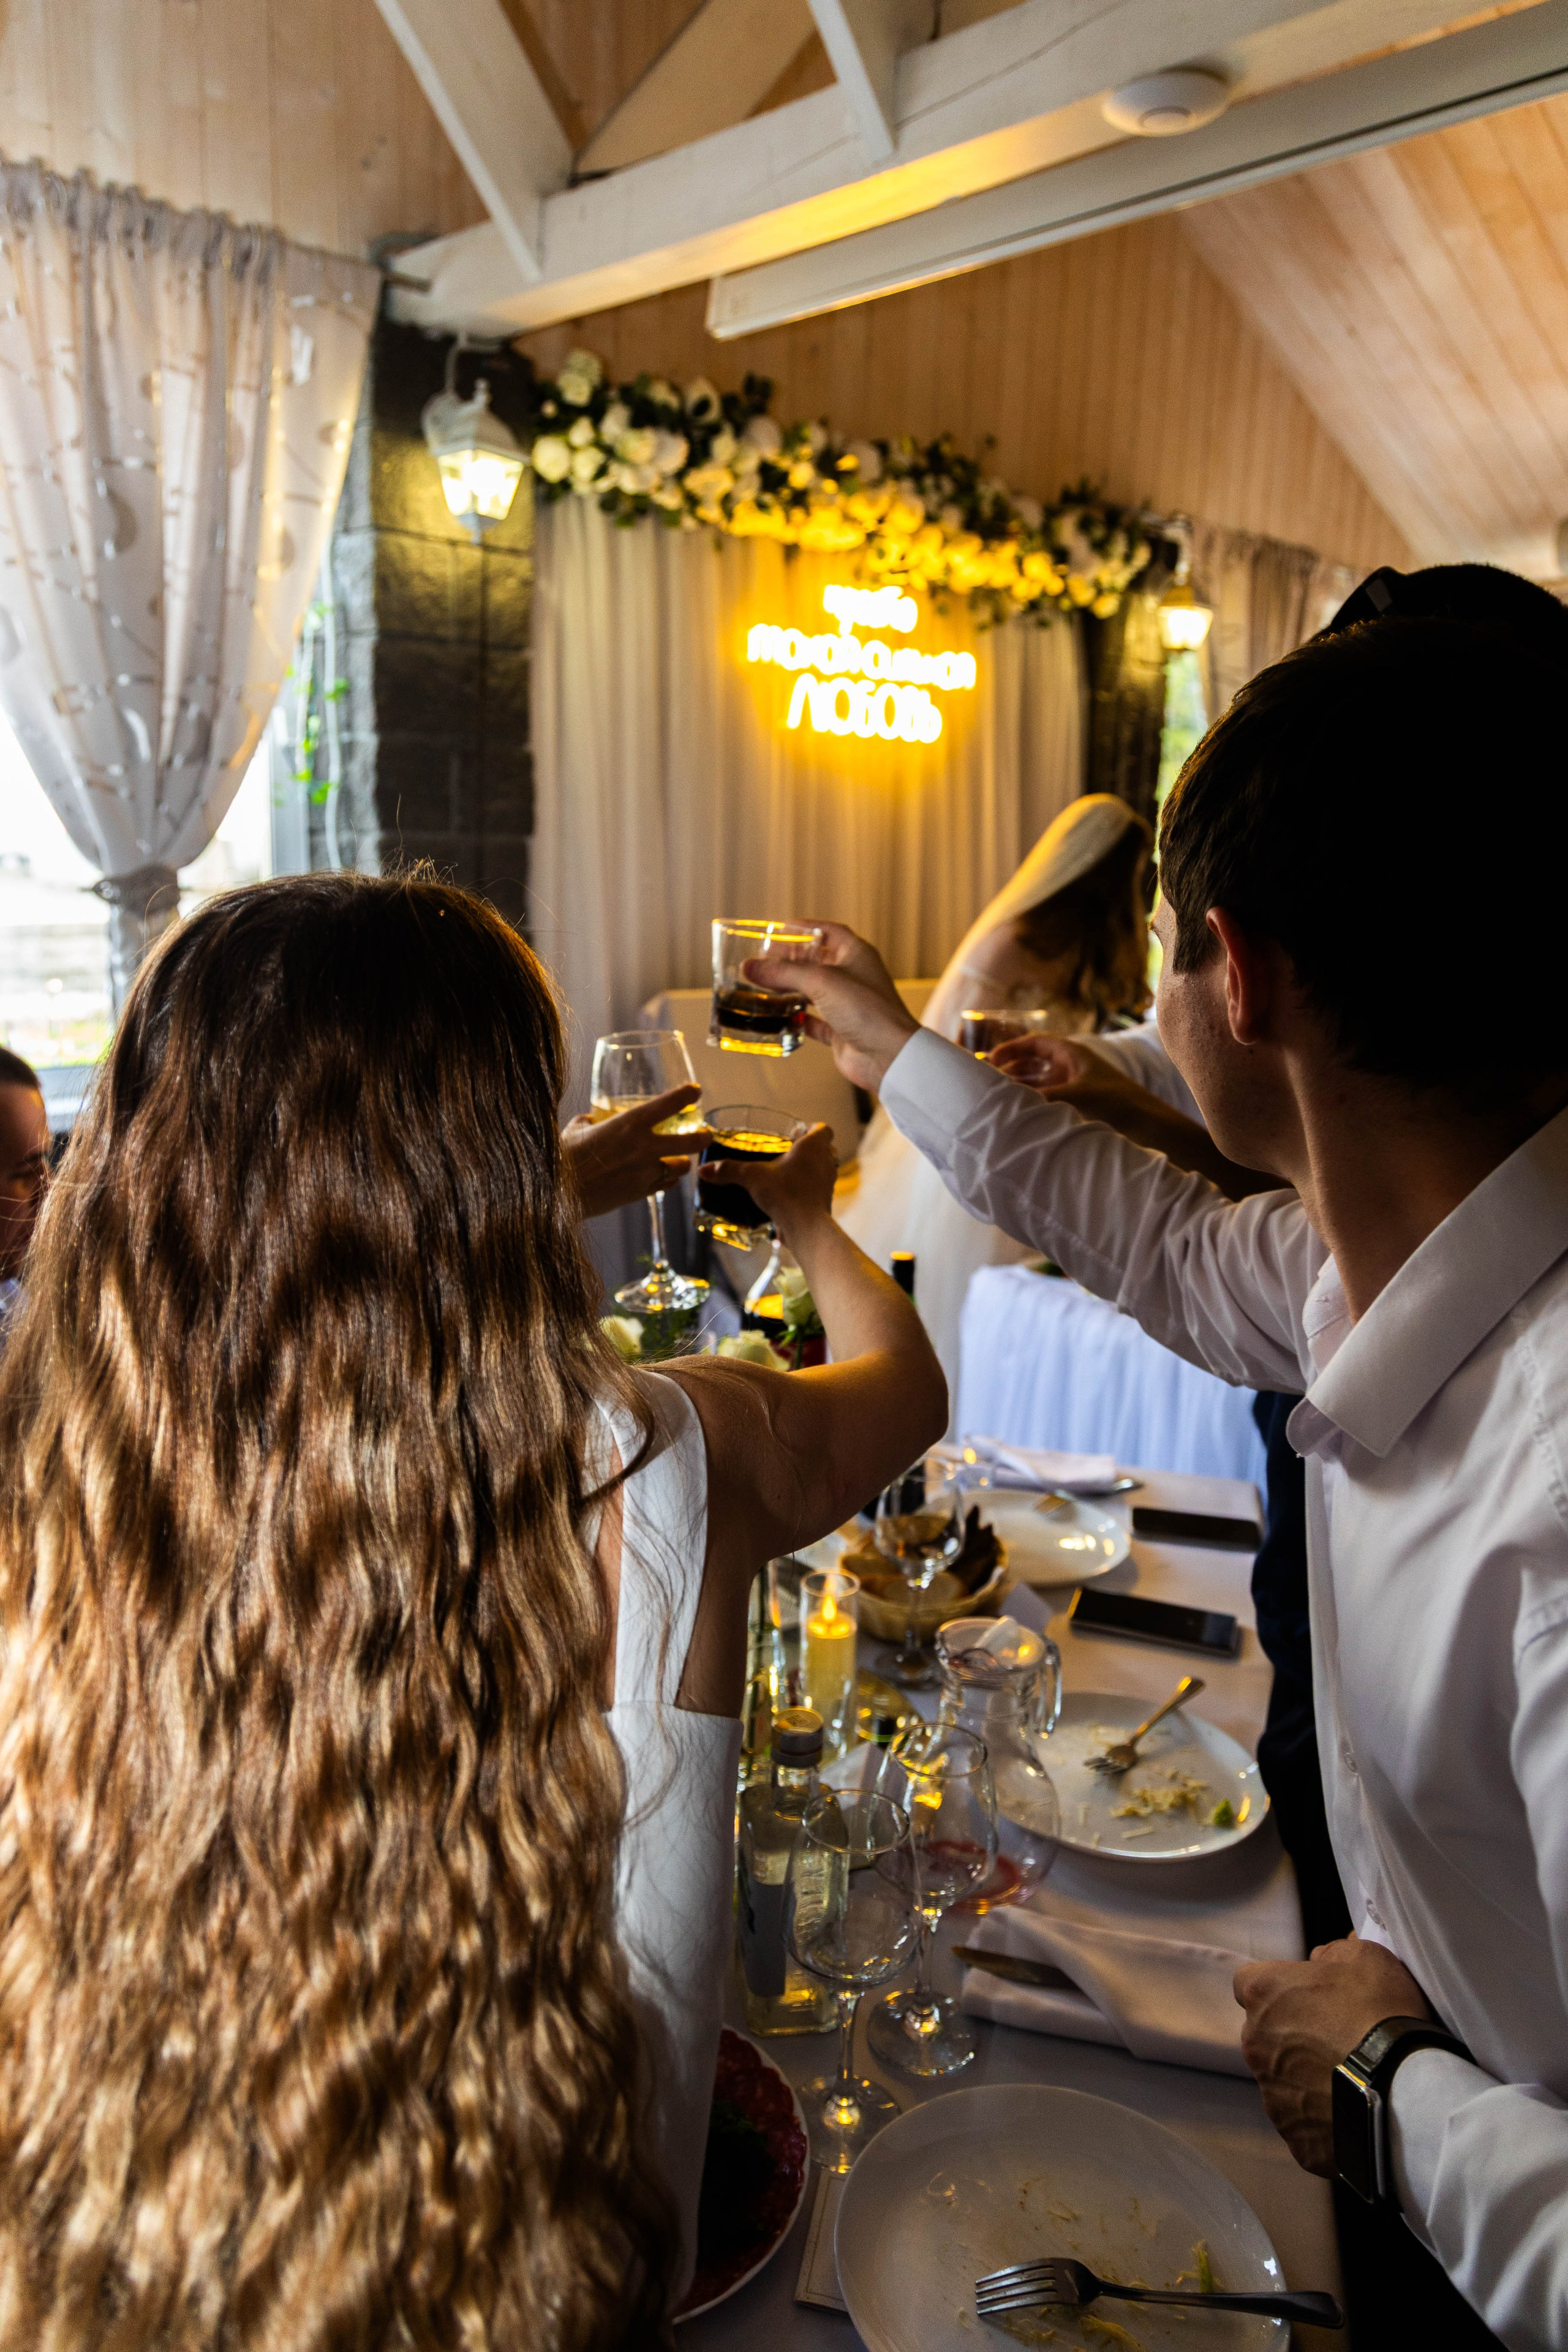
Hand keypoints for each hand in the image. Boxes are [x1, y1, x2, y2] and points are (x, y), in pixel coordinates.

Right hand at [562, 1085, 706, 1220]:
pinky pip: (664, 1186)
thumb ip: (588, 1122)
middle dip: (703, 1138)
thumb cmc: (563, 1157)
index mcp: (629, 1124)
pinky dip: (665, 1181)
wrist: (558, 1192)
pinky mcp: (640, 1193)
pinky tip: (661, 1177)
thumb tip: (590, 1119)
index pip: (668, 1104)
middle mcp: (643, 1148)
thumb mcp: (575, 1130)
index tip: (695, 1091)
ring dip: (681, 1163)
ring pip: (680, 1168)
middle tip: (706, 1134)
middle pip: (690, 1143)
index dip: (686, 1095)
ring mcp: (645, 1173)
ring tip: (677, 1160)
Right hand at [702, 1123, 837, 1250]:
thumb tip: (704, 1169)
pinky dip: (805, 1192)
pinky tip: (787, 1198)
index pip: (824, 1129)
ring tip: (786, 1176)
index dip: (812, 1129)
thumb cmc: (785, 1192)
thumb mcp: (752, 1177)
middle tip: (787, 1155)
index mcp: (814, 1147)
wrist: (805, 1227)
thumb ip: (729, 1170)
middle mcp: (826, 1163)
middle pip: (824, 1150)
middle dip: (808, 1151)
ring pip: (822, 1171)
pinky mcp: (824, 1204)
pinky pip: (816, 1192)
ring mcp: (828, 1184)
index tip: (796, 1134)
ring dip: (808, 1171)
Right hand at [743, 921, 917, 1092]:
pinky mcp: (840, 1030)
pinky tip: (777, 1017)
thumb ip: (783, 973)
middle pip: (816, 962)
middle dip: (789, 960)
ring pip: (812, 992)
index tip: (781, 928)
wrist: (888, 1055)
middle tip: (762, 959)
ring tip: (761, 985)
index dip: (805, 928)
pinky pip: (813, 1021)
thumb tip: (749, 967)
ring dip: (789, 989)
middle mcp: (852, 977)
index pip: (829, 932)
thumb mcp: (821, 982)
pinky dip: (795, 1019)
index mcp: (856, 954)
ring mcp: (846, 1005)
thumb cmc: (866, 1009)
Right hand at [991, 1032, 1137, 1109]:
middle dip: (1011, 1070)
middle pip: (1034, 1063)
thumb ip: (1040, 1098)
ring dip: (1021, 1089)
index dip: (1011, 1049)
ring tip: (999, 1099)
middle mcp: (1072, 1067)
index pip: (1035, 1043)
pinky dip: (1033, 1104)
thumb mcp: (1074, 1097)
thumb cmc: (1117, 1102)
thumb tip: (1007, 1102)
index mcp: (1072, 1054)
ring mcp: (1075, 1086)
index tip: (990, 1060)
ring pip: (1040, 1083)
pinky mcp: (1079, 1105)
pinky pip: (1049, 1100)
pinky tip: (1021, 1114)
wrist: (1149, 1125)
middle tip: (988, 1082)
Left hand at [1233, 1934, 1433, 2176]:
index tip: (1312, 1997)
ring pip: (1284, 2080)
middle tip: (1340, 2039)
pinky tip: (1355, 2111)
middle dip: (1295, 2034)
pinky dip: (1323, 2117)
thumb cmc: (1380, 2014)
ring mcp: (1272, 2096)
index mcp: (1263, 1995)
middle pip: (1267, 2034)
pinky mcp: (1294, 2138)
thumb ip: (1333, 1953)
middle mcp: (1255, 2044)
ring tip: (1353, 2079)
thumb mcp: (1365, 1956)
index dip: (1282, 1988)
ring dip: (1307, 2077)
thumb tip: (1321, 1960)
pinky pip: (1305, 2122)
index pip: (1251, 1983)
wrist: (1404, 2092)